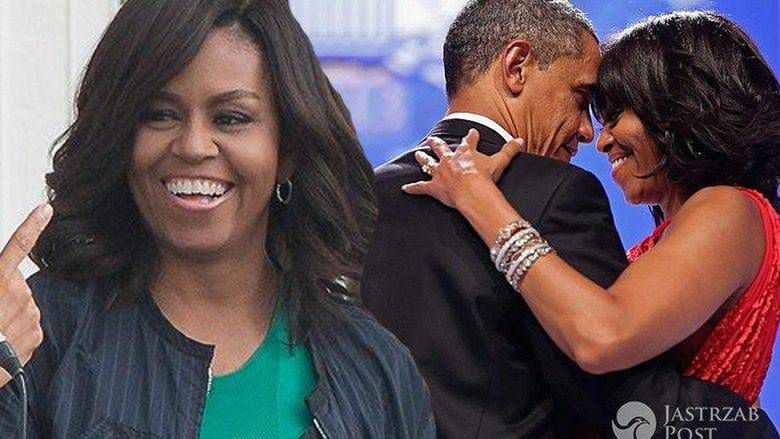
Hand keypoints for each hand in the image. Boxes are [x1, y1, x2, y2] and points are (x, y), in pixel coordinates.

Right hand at [0, 204, 52, 388]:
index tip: (45, 208)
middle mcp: (18, 292)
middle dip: (3, 293)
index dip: (32, 225)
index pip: (17, 246)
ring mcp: (31, 313)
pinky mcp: (36, 333)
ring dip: (9, 314)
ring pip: (22, 306)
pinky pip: (27, 326)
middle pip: (15, 284)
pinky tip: (2, 342)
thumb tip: (5, 276)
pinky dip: (16, 332)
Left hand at [402, 129, 524, 208]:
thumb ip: (509, 150)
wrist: (472, 190)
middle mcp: (450, 159)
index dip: (471, 136)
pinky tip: (404, 188)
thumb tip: (520, 140)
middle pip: (441, 148)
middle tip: (432, 139)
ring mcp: (440, 172)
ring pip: (428, 163)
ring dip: (423, 158)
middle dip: (437, 143)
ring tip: (418, 153)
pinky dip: (413, 188)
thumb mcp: (500, 161)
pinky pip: (420, 187)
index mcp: (466, 152)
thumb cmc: (485, 176)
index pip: (469, 141)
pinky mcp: (433, 187)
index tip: (471, 132)